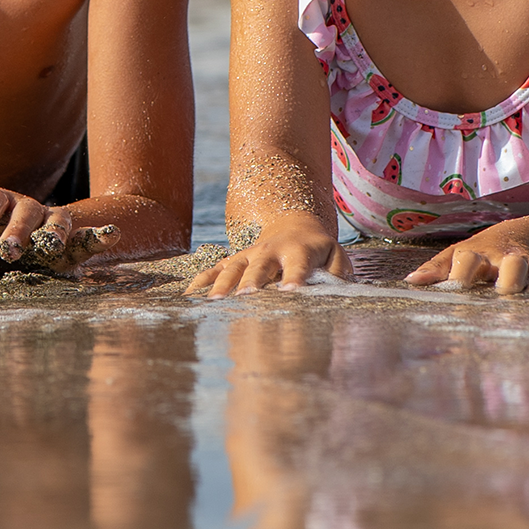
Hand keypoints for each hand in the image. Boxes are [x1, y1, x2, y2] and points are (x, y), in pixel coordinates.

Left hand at [0, 187, 72, 273]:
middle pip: (18, 208)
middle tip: (6, 250)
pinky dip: (79, 232)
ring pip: (45, 218)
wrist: (18, 239)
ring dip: (43, 234)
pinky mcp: (62, 230)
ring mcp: (41, 216)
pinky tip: (81, 240)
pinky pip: (69, 228)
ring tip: (41, 251)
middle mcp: (17, 205)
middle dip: (14, 228)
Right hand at [188, 216, 349, 297]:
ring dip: (223, 284)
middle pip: (259, 267)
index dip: (293, 279)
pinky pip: (215, 269)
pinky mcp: (234, 259)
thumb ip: (338, 273)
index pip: (297, 268)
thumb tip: (337, 291)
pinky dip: (202, 281)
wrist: (294, 224)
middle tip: (245, 298)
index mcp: (298, 251)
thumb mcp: (336, 255)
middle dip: (252, 282)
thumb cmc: (318, 249)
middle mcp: (270, 251)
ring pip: (233, 268)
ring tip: (214, 303)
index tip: (289, 294)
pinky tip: (189, 297)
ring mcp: (249, 254)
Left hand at [404, 235, 528, 294]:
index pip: (467, 260)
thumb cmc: (485, 251)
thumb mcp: (459, 253)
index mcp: (480, 254)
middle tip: (504, 294)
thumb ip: (436, 268)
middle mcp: (508, 259)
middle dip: (510, 280)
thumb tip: (410, 281)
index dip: (461, 274)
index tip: (456, 289)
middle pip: (512, 266)